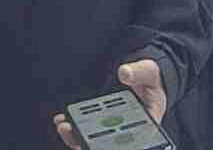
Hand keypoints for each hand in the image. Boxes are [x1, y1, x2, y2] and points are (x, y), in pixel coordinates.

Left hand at [52, 59, 166, 147]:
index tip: (104, 144)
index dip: (118, 146)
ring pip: (94, 140)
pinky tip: (62, 121)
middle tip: (77, 136)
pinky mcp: (99, 119)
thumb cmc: (150, 79)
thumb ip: (139, 72)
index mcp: (146, 124)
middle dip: (91, 143)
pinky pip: (85, 128)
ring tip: (65, 127)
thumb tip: (124, 73)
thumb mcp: (149, 71)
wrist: (142, 75)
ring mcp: (111, 126)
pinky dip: (73, 127)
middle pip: (109, 144)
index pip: (135, 142)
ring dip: (77, 138)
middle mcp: (127, 131)